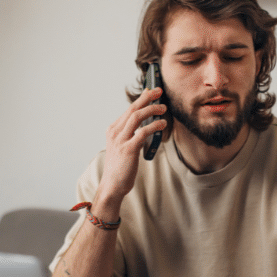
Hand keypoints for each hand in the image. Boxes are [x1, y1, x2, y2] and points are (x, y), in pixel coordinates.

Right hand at [96, 88, 166, 207]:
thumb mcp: (122, 147)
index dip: (141, 99)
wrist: (112, 185)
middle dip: (146, 98)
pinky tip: (162, 124)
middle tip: (159, 91)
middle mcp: (115, 133)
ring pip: (136, 117)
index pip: (128, 110)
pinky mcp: (128, 149)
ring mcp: (120, 140)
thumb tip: (145, 123)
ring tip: (163, 108)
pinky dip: (154, 126)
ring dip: (151, 109)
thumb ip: (130, 134)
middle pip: (132, 109)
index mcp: (113, 130)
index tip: (152, 91)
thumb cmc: (120, 167)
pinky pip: (142, 132)